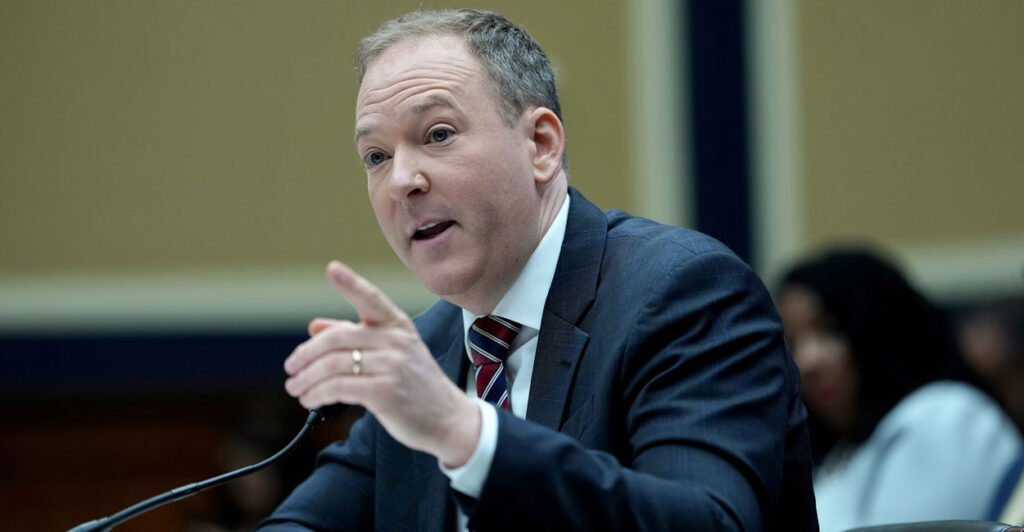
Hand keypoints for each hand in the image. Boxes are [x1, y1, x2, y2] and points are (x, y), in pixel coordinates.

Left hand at [283, 260, 480, 467]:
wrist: (448, 419)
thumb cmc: (415, 384)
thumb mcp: (392, 353)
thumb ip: (353, 336)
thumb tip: (315, 326)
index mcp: (397, 325)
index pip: (371, 299)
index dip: (351, 283)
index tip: (332, 268)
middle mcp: (396, 341)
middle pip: (337, 339)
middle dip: (306, 355)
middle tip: (290, 368)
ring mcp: (393, 366)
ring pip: (333, 366)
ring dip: (307, 379)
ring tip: (295, 387)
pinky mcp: (386, 393)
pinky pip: (339, 389)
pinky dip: (317, 395)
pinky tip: (310, 400)